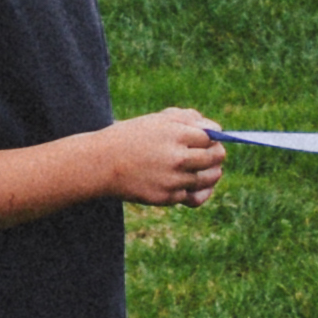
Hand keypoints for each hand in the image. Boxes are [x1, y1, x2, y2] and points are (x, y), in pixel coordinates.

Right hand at [105, 107, 224, 207]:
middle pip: (217, 156)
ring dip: (212, 172)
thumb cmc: (129, 138)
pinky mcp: (167, 198)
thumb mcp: (156, 120)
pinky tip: (192, 184)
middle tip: (208, 154)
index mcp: (176, 134)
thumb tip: (215, 129)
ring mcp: (173, 180)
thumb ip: (187, 119)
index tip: (206, 140)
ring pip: (211, 177)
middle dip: (216, 153)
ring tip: (204, 169)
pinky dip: (198, 190)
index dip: (212, 137)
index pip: (212, 136)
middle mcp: (178, 158)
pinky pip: (195, 196)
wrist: (100, 164)